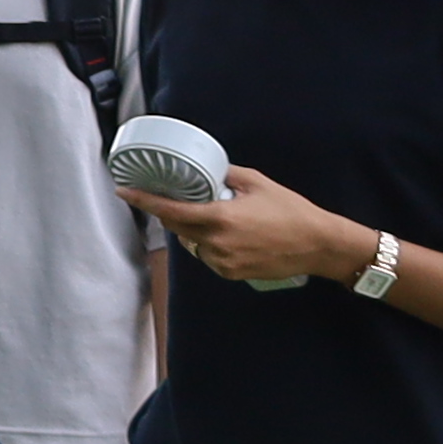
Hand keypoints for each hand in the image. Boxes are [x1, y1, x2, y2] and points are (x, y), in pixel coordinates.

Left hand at [150, 167, 379, 291]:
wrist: (318, 244)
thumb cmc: (291, 211)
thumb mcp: (257, 183)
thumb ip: (226, 175)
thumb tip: (207, 169)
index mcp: (219, 218)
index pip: (170, 211)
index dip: (144, 202)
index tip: (124, 192)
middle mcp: (216, 243)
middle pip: (177, 228)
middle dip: (170, 213)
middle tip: (173, 198)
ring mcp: (223, 262)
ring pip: (192, 244)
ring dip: (193, 230)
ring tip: (214, 217)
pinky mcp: (231, 274)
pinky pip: (208, 257)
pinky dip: (209, 245)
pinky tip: (228, 236)